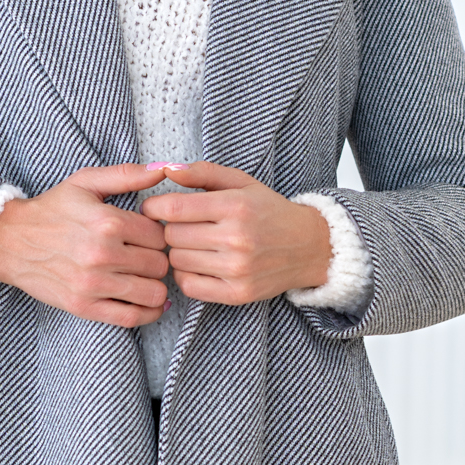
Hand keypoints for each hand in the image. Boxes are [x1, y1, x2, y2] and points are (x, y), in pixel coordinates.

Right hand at [0, 164, 171, 326]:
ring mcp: (93, 283)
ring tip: (144, 277)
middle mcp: (102, 253)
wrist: (7, 240)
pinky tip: (149, 302)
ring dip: (154, 285)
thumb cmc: (50, 210)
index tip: (146, 236)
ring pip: (153, 292)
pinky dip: (148, 313)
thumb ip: (127, 175)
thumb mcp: (85, 182)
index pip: (159, 236)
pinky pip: (132, 317)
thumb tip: (165, 168)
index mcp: (107, 221)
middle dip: (156, 260)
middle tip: (145, 256)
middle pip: (160, 265)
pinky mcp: (83, 307)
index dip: (158, 235)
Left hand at [142, 163, 330, 303]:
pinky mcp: (237, 294)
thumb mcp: (241, 182)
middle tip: (183, 226)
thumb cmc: (269, 210)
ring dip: (179, 252)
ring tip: (195, 244)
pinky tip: (200, 264)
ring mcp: (237, 269)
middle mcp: (237, 239)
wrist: (310, 247)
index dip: (154, 208)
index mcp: (236, 206)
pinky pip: (189, 286)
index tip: (154, 209)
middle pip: (171, 236)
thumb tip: (166, 170)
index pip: (173, 208)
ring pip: (177, 261)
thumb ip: (202, 173)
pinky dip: (186, 276)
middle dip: (170, 228)